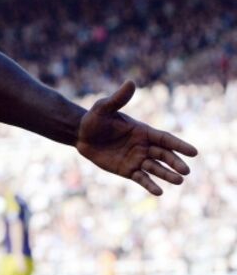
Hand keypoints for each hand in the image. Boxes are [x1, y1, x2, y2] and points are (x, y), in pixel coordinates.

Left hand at [76, 81, 196, 194]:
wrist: (80, 134)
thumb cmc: (94, 119)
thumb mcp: (104, 108)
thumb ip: (118, 99)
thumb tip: (130, 82)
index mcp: (143, 131)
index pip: (165, 139)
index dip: (179, 145)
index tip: (194, 152)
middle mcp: (143, 146)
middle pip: (164, 155)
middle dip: (175, 163)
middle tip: (186, 171)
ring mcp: (136, 159)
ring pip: (156, 168)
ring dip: (167, 175)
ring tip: (179, 181)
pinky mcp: (127, 170)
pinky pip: (141, 178)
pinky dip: (150, 185)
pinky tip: (159, 192)